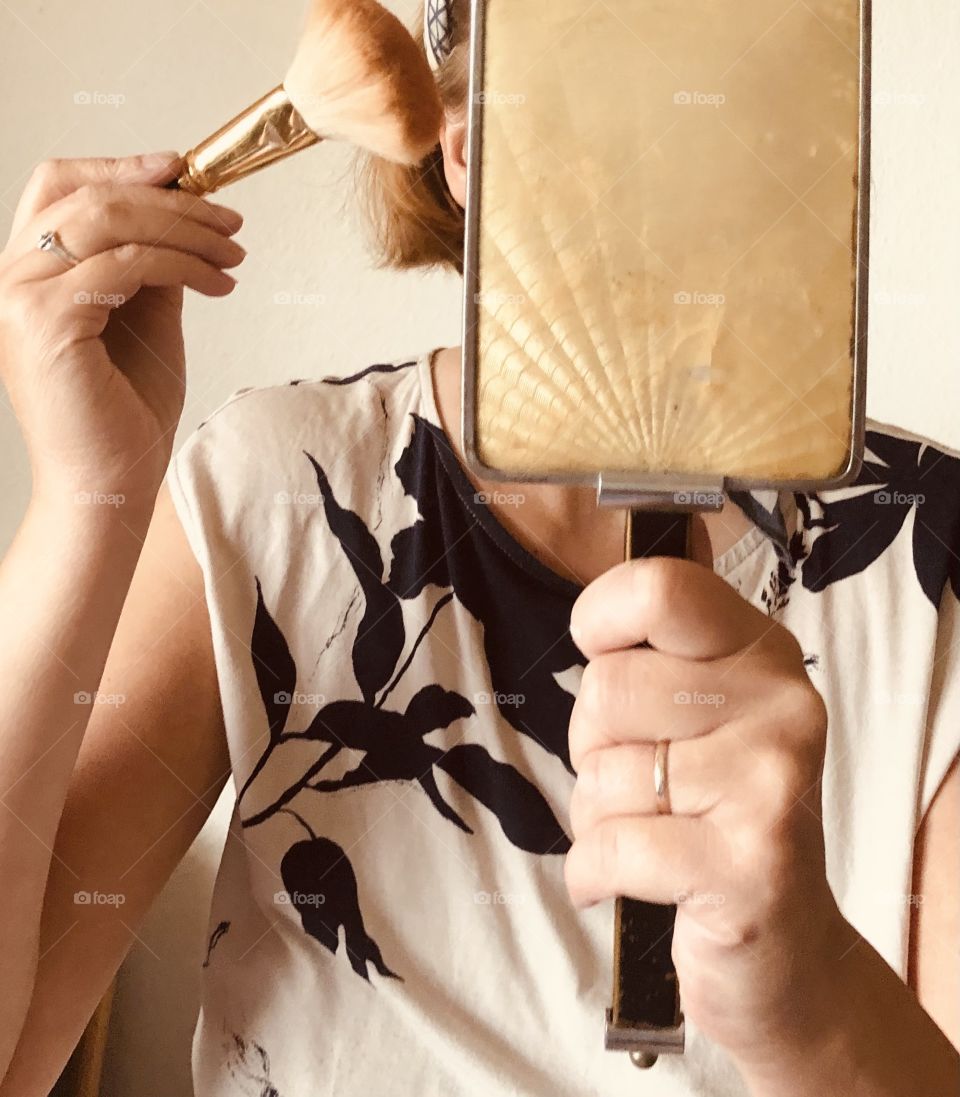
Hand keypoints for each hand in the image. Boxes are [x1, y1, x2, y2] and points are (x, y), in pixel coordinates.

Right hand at [0, 152, 245, 508]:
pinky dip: (182, 264)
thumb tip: (183, 223)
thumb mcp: (144, 322)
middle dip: (172, 199)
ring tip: (234, 255)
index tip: (183, 170)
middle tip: (230, 221)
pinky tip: (218, 284)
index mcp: (30, 272)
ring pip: (109, 221)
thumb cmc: (124, 415)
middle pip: (89, 194)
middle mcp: (14, 277)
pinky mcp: (47, 322)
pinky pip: (126, 265)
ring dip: (186, 230)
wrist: (108, 484)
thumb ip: (149, 269)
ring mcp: (22, 297)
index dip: (121, 166)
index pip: (60, 186)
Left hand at [564, 556, 839, 1068]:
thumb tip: (591, 626)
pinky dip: (591, 872)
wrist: (785, 949)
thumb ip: (655, 658)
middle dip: (592, 742)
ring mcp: (771, 785)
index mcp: (762, 653)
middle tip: (638, 778)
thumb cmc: (713, 814)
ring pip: (603, 770)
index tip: (603, 657)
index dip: (600, 621)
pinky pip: (611, 845)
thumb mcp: (701, 715)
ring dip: (596, 812)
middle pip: (607, 686)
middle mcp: (781, 705)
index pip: (659, 590)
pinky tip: (618, 881)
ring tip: (648, 831)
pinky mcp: (749, 866)